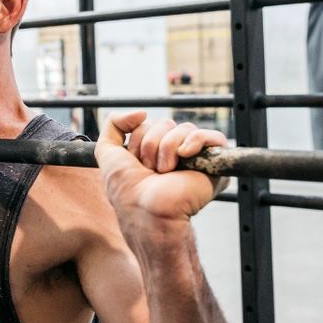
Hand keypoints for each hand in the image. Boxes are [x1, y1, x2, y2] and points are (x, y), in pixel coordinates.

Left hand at [94, 111, 228, 223]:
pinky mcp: (214, 163)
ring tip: (164, 172)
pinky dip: (196, 141)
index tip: (135, 163)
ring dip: (167, 149)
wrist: (145, 210)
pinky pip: (214, 136)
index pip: (149, 124)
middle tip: (150, 170)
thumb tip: (142, 112)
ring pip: (184, 128)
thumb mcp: (107, 151)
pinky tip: (185, 156)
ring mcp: (196, 158)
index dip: (137, 140)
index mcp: (155, 151)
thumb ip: (114, 124)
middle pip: (166, 123)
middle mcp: (176, 152)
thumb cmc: (127, 189)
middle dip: (151, 145)